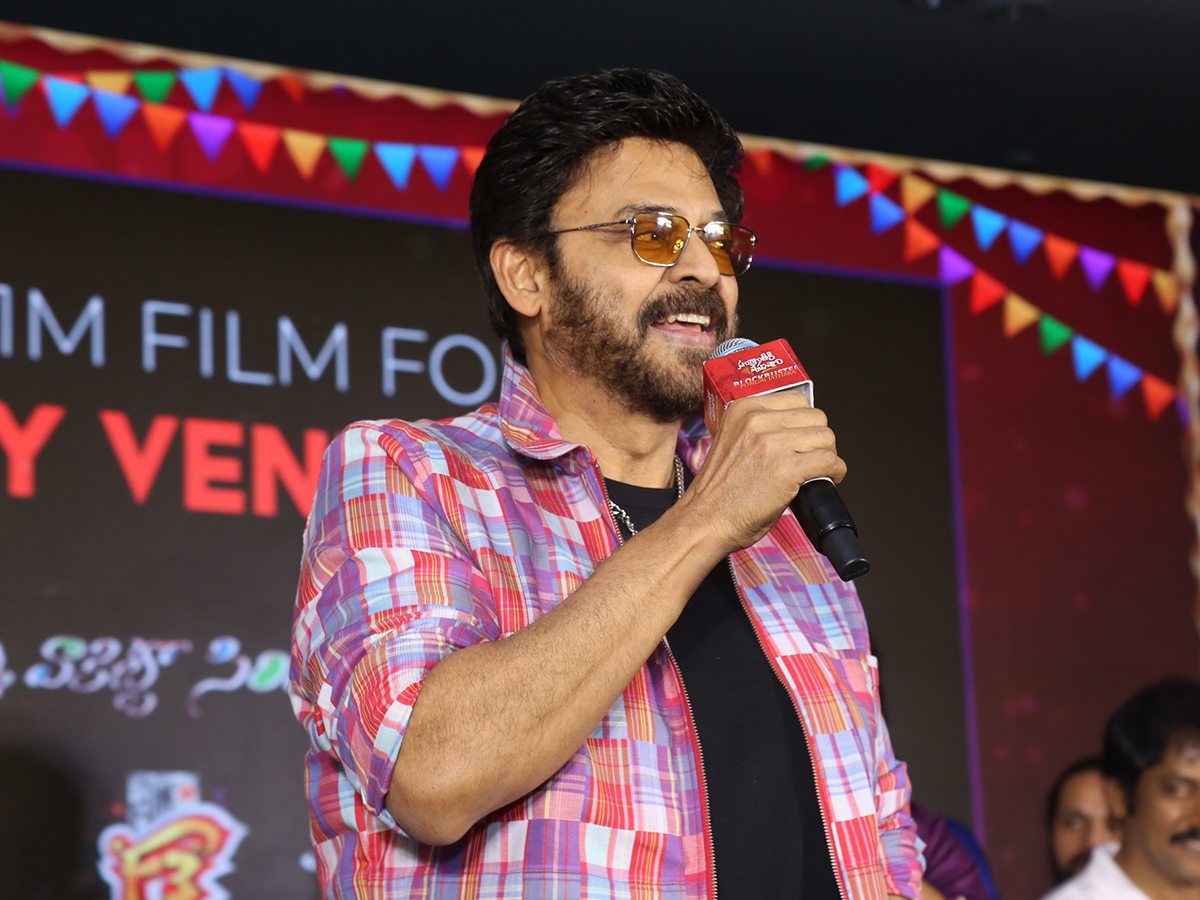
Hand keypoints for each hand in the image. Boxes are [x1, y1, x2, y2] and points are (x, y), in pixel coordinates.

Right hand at [679, 390, 845, 553]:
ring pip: (825, 437)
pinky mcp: (787, 468)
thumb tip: (793, 431)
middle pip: (816, 417)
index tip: (805, 437)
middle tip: (813, 456)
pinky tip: (829, 479)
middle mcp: (757, 420)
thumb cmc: (717, 492)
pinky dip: (835, 471)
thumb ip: (758, 430)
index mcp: (743, 409)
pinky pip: (829, 461)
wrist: (703, 520)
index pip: (797, 399)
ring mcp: (772, 443)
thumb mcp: (732, 442)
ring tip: (819, 469)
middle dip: (819, 438)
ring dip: (828, 454)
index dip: (805, 421)